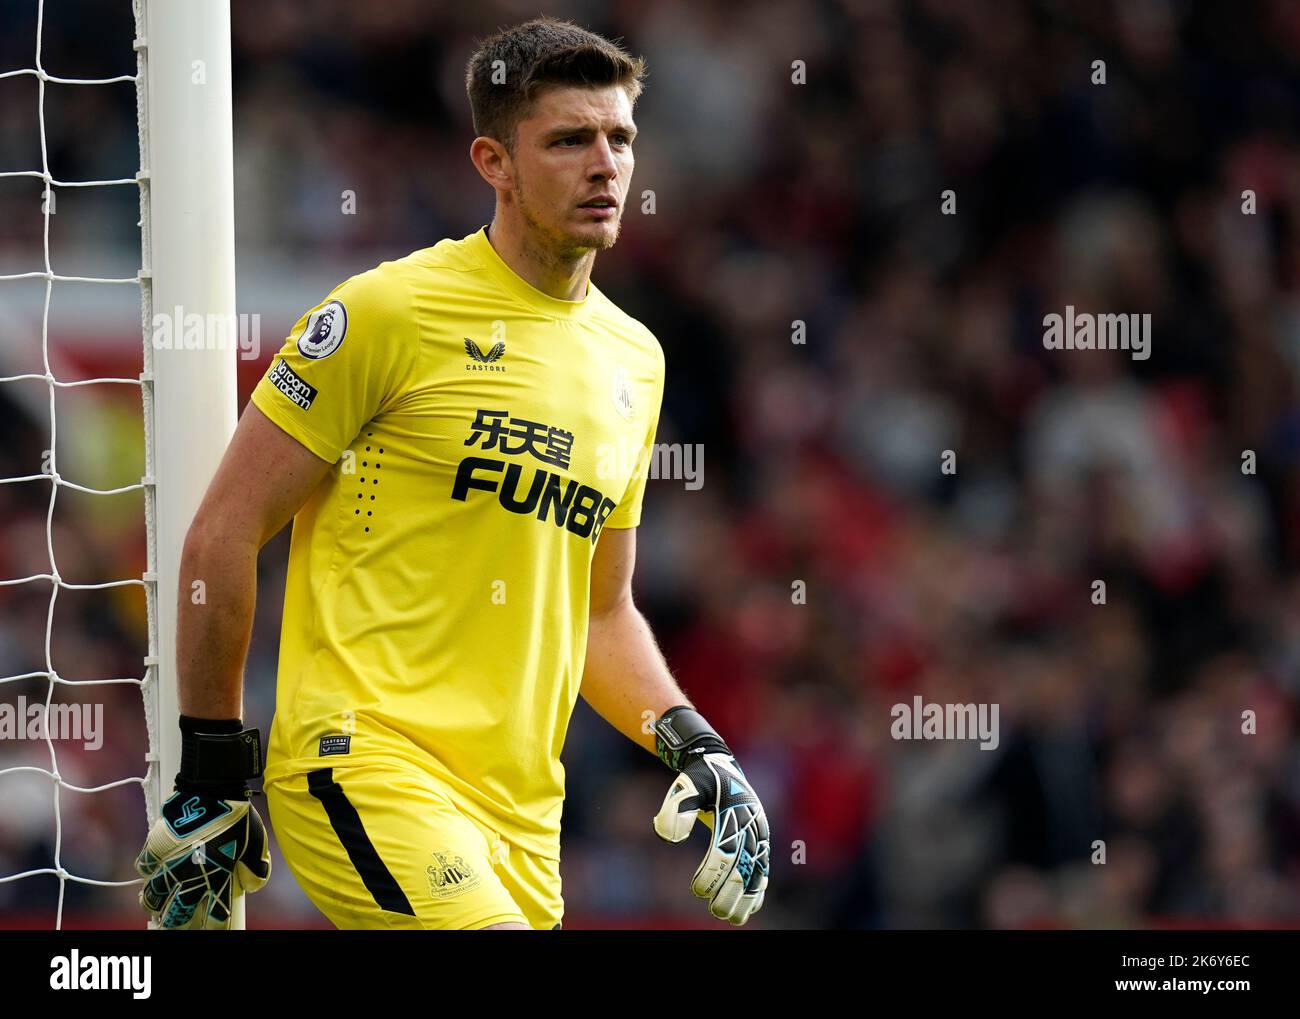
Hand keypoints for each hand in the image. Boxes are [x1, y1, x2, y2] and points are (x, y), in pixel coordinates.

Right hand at [135, 786, 269, 928]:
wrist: (213, 791)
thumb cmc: (238, 816)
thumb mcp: (256, 843)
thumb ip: (256, 868)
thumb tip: (253, 885)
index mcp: (217, 878)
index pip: (216, 913)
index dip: (215, 922)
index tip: (215, 925)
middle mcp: (190, 876)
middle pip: (176, 912)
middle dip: (174, 920)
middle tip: (172, 921)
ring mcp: (170, 863)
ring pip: (154, 895)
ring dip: (153, 903)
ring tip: (153, 906)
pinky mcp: (156, 847)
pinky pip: (144, 867)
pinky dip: (147, 872)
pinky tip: (150, 873)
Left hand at [652, 707, 769, 924]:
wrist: (718, 764)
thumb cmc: (700, 777)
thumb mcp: (686, 785)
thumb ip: (677, 808)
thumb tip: (671, 837)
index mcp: (737, 812)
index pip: (725, 851)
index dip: (712, 873)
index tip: (697, 891)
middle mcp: (753, 825)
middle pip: (744, 866)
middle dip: (732, 892)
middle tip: (717, 912)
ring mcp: (759, 834)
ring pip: (757, 871)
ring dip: (747, 897)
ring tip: (734, 918)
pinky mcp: (759, 840)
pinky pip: (762, 868)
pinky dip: (758, 889)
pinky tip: (751, 908)